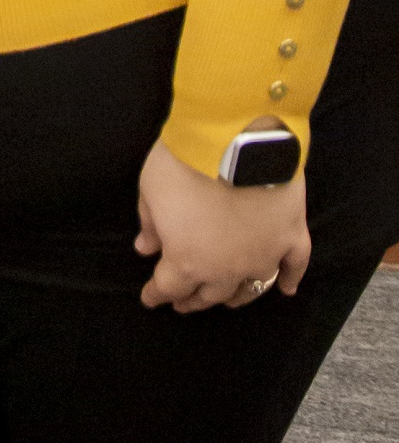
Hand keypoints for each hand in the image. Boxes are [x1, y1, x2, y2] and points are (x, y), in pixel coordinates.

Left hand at [135, 137, 309, 312]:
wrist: (232, 140)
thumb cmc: (182, 165)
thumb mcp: (150, 190)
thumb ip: (150, 224)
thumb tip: (146, 248)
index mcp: (188, 261)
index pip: (169, 288)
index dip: (157, 294)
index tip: (150, 299)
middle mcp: (227, 270)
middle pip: (209, 294)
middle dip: (193, 300)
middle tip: (184, 302)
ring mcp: (263, 256)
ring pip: (250, 288)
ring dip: (236, 297)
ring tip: (226, 300)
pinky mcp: (291, 237)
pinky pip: (295, 266)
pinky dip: (291, 279)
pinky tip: (288, 289)